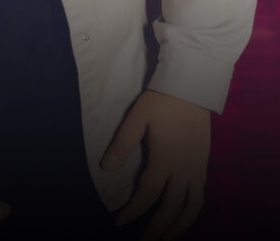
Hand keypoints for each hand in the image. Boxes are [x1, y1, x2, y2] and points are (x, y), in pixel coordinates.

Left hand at [100, 91, 209, 240]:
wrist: (192, 84)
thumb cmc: (161, 99)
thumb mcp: (137, 117)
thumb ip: (122, 143)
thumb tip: (106, 168)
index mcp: (165, 159)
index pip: (148, 194)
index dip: (133, 211)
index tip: (119, 222)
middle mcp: (184, 168)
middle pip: (172, 208)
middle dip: (158, 230)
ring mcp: (197, 167)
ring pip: (193, 207)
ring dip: (179, 226)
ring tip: (166, 237)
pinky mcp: (204, 163)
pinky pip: (200, 195)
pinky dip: (191, 211)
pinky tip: (182, 214)